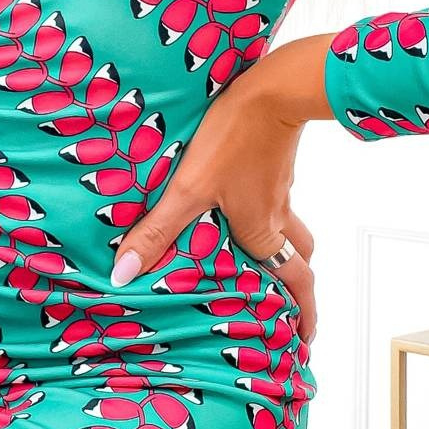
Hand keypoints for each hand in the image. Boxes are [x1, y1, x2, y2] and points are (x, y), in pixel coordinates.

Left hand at [108, 33, 334, 343]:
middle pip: (300, 260)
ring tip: (274, 262)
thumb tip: (123, 275)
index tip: (305, 342)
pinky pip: (278, 198)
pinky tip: (247, 203)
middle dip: (299, 288)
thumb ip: (157, 231)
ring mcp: (279, 187)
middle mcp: (277, 215)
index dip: (303, 316)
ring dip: (289, 250)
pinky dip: (271, 212)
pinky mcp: (274, 161)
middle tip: (292, 308)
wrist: (275, 87)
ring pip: (292, 228)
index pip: (295, 284)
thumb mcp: (189, 189)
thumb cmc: (235, 137)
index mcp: (262, 232)